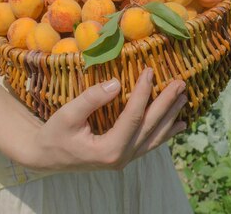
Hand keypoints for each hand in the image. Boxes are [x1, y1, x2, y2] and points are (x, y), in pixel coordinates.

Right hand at [21, 67, 186, 171]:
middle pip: (150, 127)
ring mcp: (124, 160)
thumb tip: (116, 83)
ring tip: (184, 98)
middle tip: (181, 83)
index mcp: (108, 149)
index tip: (150, 70)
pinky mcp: (124, 157)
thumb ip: (91, 99)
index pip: (133, 117)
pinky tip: (178, 125)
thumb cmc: (54, 134)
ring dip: (171, 117)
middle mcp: (121, 158)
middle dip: (167, 103)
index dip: (143, 92)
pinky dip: (165, 133)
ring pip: (154, 137)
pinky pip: (150, 144)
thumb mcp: (67, 115)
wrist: (46, 156)